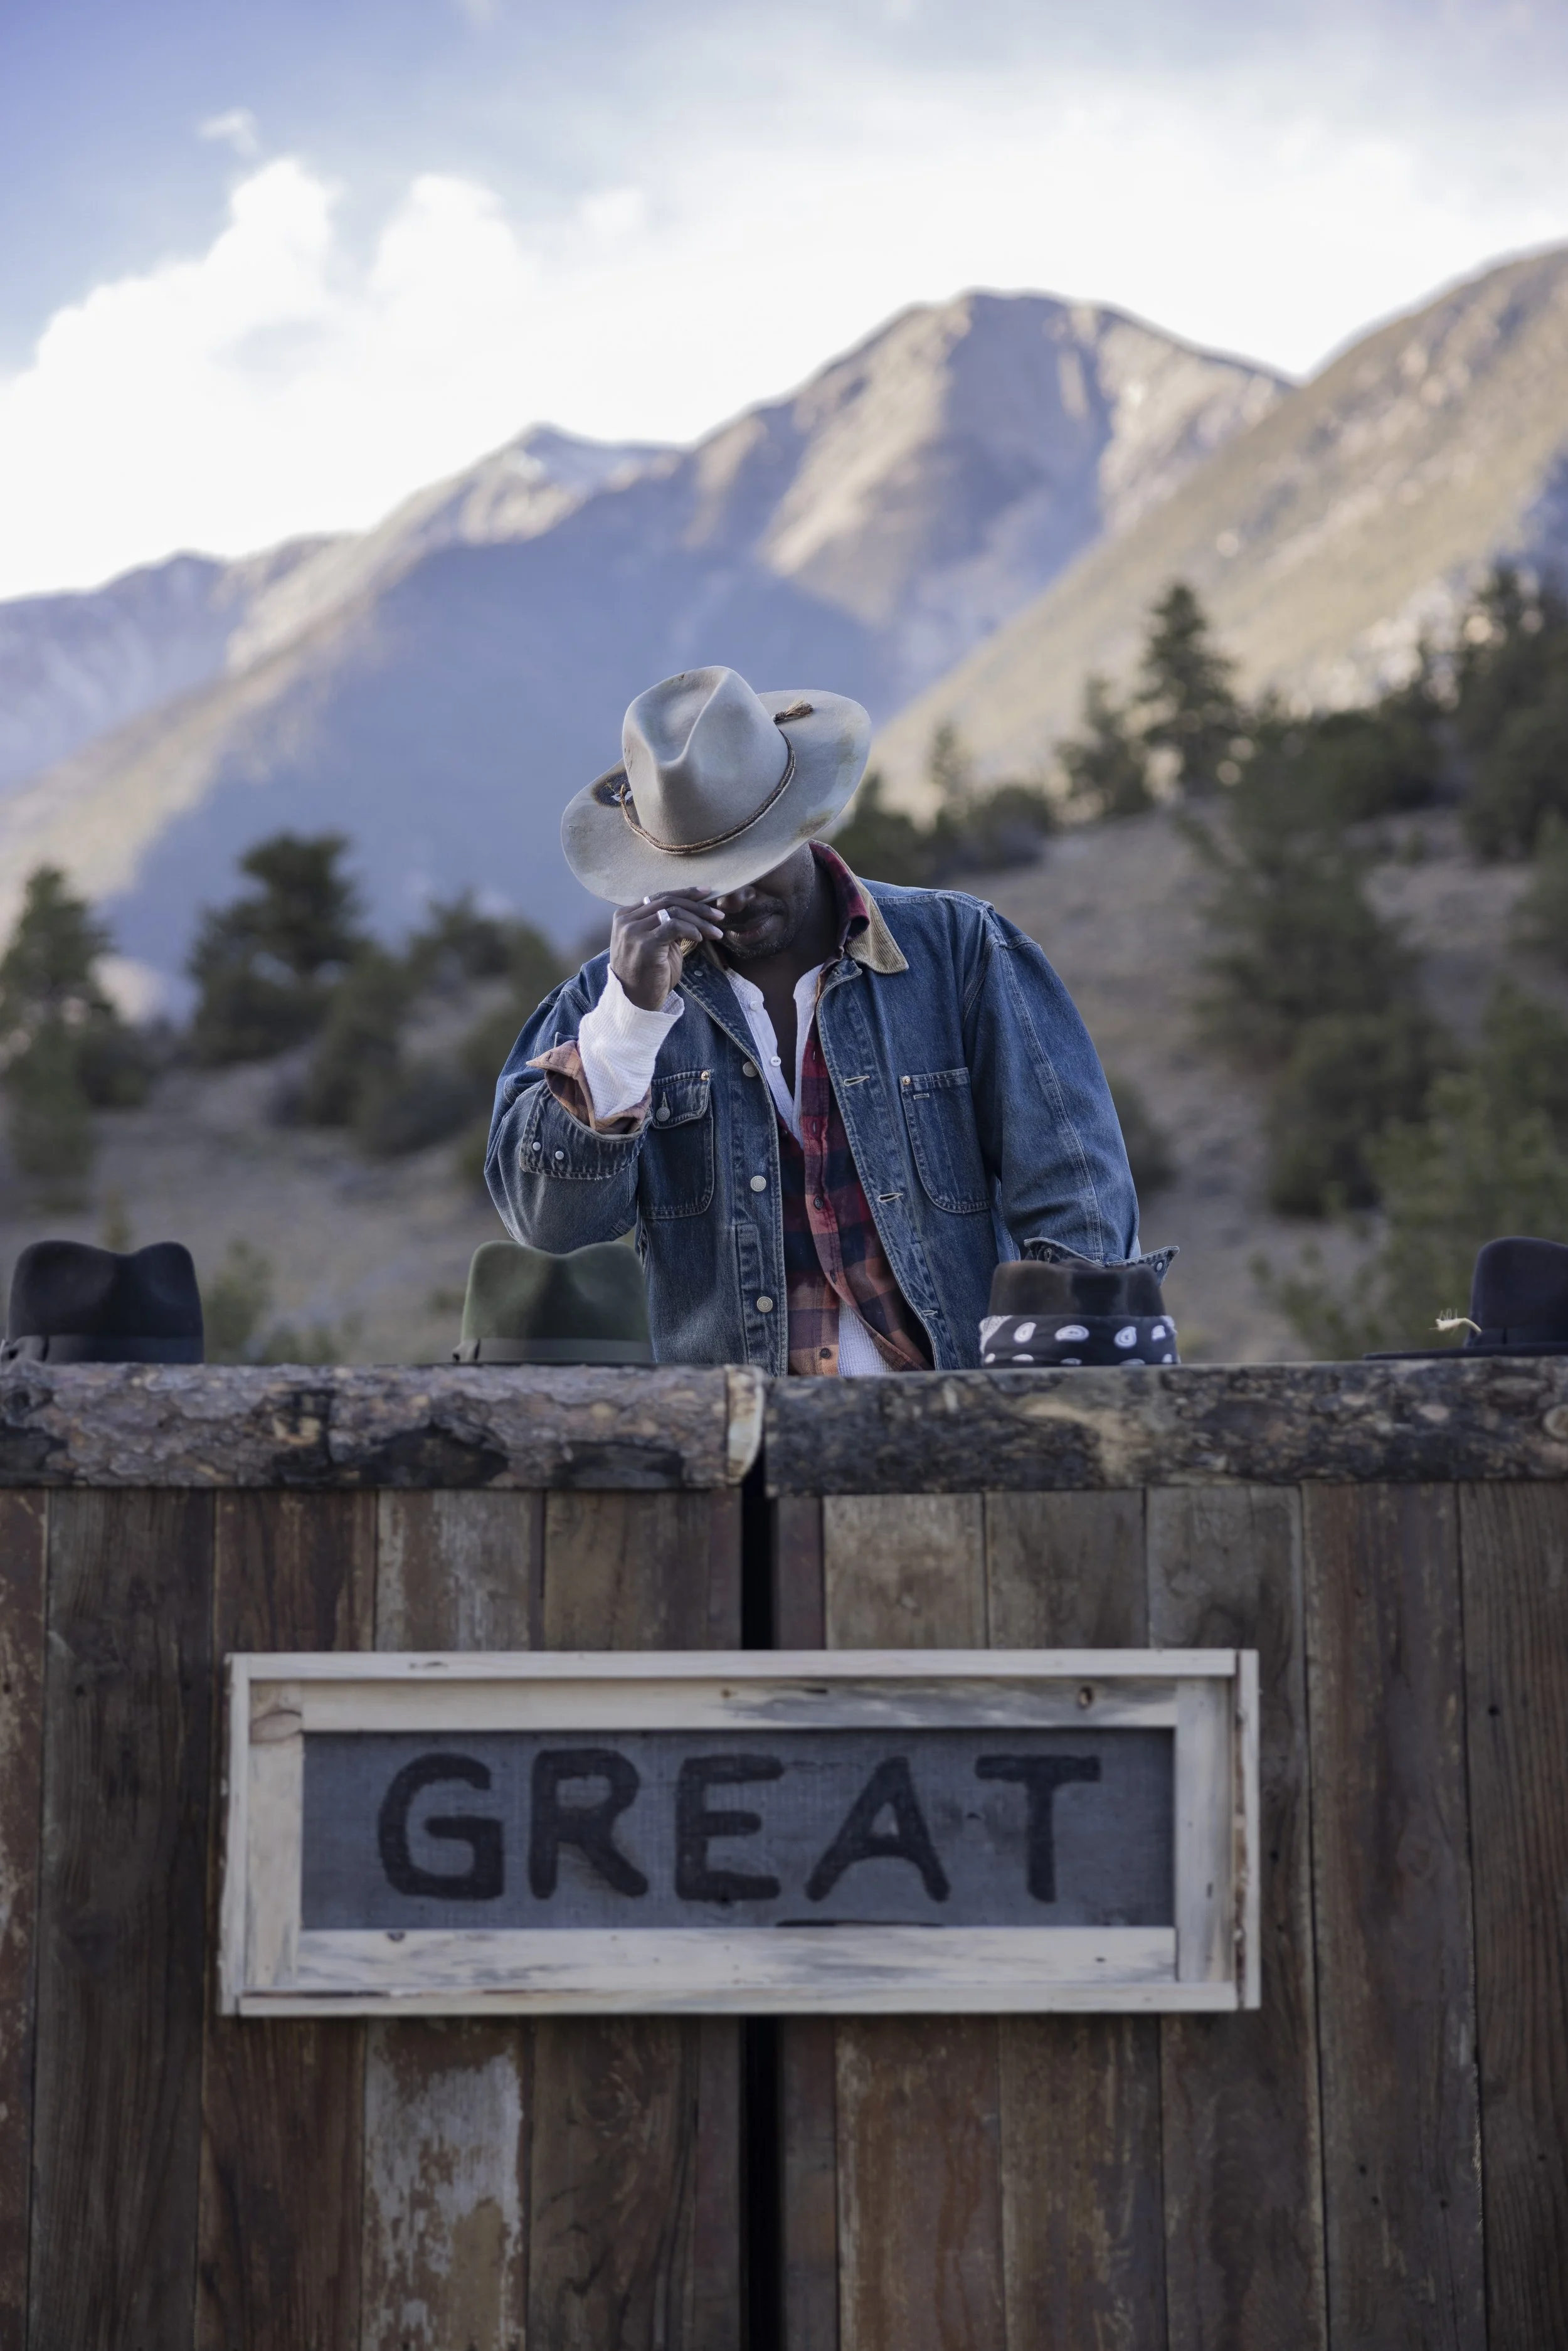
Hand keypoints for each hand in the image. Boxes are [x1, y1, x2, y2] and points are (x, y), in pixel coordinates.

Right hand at [610, 890, 723, 1009]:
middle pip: (667, 901)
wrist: (635, 1001)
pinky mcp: (645, 944)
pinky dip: (691, 929)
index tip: (707, 893)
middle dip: (697, 906)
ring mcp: (633, 931)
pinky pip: (674, 926)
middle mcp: (626, 921)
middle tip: (718, 914)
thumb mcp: (654, 943)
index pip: (659, 896)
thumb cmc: (648, 974)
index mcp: (626, 916)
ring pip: (673, 912)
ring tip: (715, 930)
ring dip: (699, 920)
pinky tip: (700, 938)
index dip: (685, 893)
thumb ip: (664, 924)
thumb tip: (692, 909)